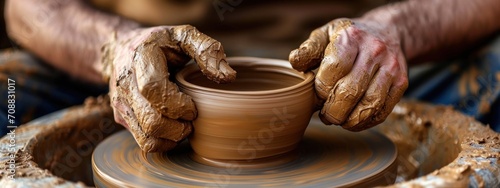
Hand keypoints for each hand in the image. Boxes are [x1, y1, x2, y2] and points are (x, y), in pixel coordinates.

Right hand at [102, 25, 235, 151]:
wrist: (122, 48)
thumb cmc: (160, 44)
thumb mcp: (183, 36)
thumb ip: (207, 51)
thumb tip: (229, 77)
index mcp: (141, 58)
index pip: (152, 90)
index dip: (178, 104)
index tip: (194, 106)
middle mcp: (125, 83)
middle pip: (151, 120)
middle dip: (180, 127)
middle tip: (193, 117)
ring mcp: (121, 103)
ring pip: (147, 137)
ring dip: (173, 137)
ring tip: (185, 124)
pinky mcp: (122, 118)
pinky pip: (144, 142)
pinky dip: (164, 142)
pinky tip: (174, 128)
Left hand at [289, 18, 407, 130]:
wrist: (387, 31)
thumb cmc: (348, 38)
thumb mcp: (325, 35)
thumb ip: (309, 50)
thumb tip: (294, 63)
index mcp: (351, 38)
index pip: (334, 69)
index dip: (321, 89)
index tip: (316, 96)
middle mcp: (374, 51)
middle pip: (351, 91)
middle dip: (332, 111)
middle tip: (324, 116)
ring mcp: (391, 68)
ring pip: (369, 105)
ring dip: (349, 121)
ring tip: (338, 120)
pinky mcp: (402, 83)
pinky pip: (383, 112)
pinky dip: (365, 123)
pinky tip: (352, 121)